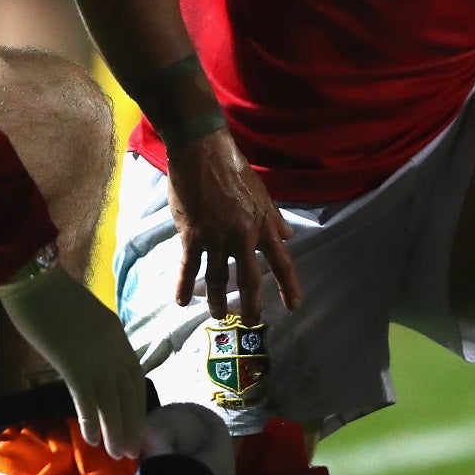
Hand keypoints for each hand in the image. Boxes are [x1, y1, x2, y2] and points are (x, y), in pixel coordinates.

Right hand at [0, 264, 146, 457]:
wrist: (35, 280)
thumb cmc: (52, 296)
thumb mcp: (85, 320)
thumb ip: (93, 341)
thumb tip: (90, 365)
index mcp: (116, 334)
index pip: (134, 375)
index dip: (136, 401)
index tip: (137, 422)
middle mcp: (113, 348)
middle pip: (128, 392)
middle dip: (132, 422)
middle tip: (133, 450)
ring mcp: (95, 357)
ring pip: (112, 401)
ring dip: (117, 430)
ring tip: (119, 455)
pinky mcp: (73, 364)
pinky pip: (87, 399)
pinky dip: (92, 421)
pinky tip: (92, 441)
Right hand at [166, 128, 300, 323]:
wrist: (202, 152)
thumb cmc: (234, 169)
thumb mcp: (263, 193)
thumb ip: (274, 218)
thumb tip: (289, 237)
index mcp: (263, 225)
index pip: (281, 263)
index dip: (288, 287)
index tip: (293, 306)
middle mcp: (242, 236)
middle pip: (248, 280)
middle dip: (250, 305)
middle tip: (249, 322)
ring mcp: (216, 238)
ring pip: (217, 278)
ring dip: (217, 300)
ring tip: (218, 315)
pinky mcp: (192, 235)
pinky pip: (188, 266)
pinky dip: (183, 285)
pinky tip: (181, 301)